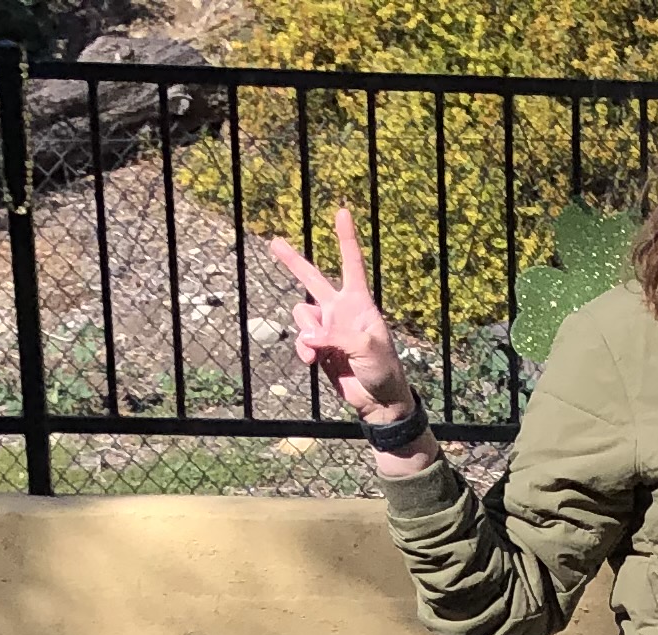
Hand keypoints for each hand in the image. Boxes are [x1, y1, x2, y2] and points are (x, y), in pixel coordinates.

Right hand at [268, 207, 418, 430]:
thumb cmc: (383, 369)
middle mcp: (340, 309)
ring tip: (318, 351)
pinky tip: (312, 362)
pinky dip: (303, 350)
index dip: (346, 238)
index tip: (342, 211)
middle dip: (292, 261)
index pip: (351, 263)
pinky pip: (300, 339)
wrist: (377, 400)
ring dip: (305, 332)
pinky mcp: (318, 347)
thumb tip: (307, 337)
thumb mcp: (367, 347)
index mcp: (359, 302)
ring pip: (301, 315)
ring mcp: (327, 327)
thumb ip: (335, 336)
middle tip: (274, 241)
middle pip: (312, 279)